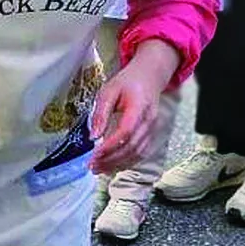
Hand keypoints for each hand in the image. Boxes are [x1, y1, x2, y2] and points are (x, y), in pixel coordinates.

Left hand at [90, 42, 178, 174]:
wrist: (149, 76)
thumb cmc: (127, 82)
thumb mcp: (108, 91)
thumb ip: (101, 113)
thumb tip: (93, 136)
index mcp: (139, 107)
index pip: (125, 132)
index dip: (110, 146)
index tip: (93, 155)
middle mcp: (149, 121)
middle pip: (132, 147)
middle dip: (111, 160)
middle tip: (92, 166)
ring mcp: (152, 129)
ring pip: (137, 153)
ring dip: (118, 164)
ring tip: (98, 169)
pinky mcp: (151, 134)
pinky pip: (141, 153)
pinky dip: (126, 162)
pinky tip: (112, 165)